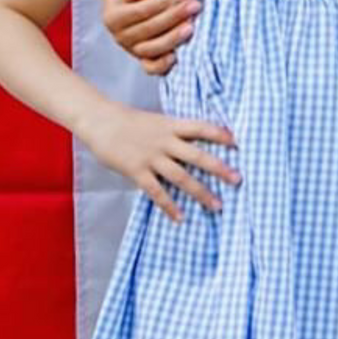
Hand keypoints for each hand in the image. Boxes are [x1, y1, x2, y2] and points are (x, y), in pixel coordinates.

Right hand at [79, 101, 239, 222]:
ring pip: (181, 177)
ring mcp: (151, 157)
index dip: (219, 134)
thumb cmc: (127, 121)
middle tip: (238, 179)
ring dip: (201, 192)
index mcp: (170, 125)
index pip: (200, 127)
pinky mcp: (137, 171)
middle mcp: (164, 141)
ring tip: (217, 205)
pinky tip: (181, 217)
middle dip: (219, 168)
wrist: (99, 121)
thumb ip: (173, 133)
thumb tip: (194, 144)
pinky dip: (169, 206)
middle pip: (197, 156)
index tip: (238, 142)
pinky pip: (157, 192)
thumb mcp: (155, 121)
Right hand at [103, 0, 199, 77]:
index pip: (142, 10)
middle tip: (194, 6)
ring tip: (191, 26)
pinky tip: (177, 56)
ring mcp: (132, 50)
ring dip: (173, 38)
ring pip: (152, 49)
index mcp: (113, 16)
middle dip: (174, 17)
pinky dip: (163, 65)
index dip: (164, 3)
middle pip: (149, 29)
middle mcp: (120, 36)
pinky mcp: (143, 59)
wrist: (131, 0)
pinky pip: (152, 68)